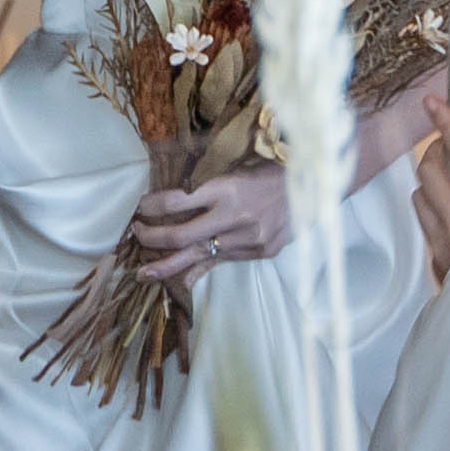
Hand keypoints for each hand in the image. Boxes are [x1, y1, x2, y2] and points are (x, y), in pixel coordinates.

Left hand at [121, 162, 293, 287]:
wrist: (313, 187)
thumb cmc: (269, 172)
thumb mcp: (236, 168)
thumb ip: (208, 186)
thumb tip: (173, 199)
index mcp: (227, 188)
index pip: (177, 201)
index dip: (153, 206)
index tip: (140, 208)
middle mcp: (235, 216)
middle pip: (182, 235)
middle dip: (153, 238)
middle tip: (136, 236)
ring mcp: (248, 239)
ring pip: (199, 255)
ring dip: (168, 264)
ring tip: (144, 273)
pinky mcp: (259, 252)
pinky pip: (221, 263)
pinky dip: (199, 271)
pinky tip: (182, 282)